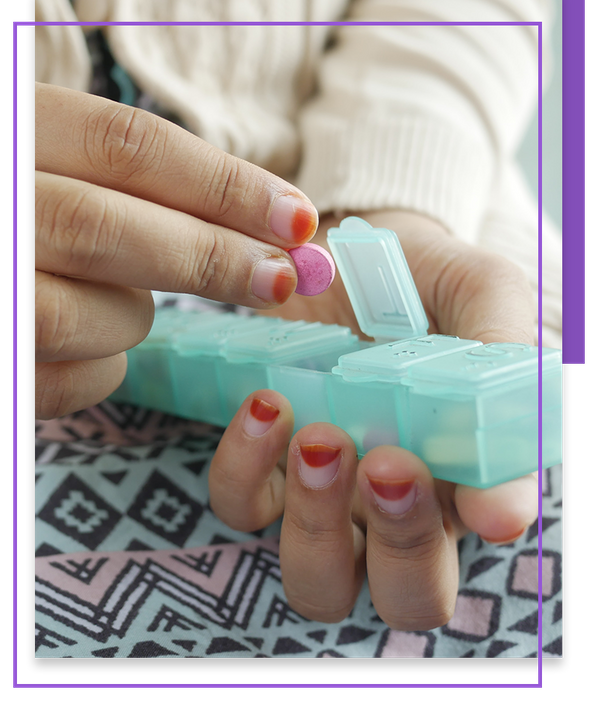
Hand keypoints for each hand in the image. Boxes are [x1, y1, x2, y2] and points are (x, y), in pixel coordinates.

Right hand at [35, 83, 317, 418]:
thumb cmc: (29, 211)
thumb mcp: (62, 166)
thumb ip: (147, 185)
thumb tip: (282, 228)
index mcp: (11, 134)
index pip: (127, 146)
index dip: (224, 185)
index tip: (297, 219)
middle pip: (110, 229)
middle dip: (212, 258)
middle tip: (282, 277)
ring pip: (94, 315)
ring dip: (135, 316)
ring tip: (120, 298)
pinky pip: (78, 381)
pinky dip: (106, 370)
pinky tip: (89, 344)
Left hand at [214, 209, 538, 627]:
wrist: (351, 248)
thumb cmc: (428, 280)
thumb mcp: (481, 298)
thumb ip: (503, 366)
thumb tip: (509, 507)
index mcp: (458, 480)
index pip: (472, 546)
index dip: (473, 537)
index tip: (480, 502)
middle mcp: (394, 507)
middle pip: (402, 596)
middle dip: (400, 548)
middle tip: (389, 464)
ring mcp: (324, 494)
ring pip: (317, 578)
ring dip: (317, 521)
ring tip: (321, 436)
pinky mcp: (264, 464)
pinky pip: (241, 506)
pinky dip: (244, 469)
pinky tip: (265, 404)